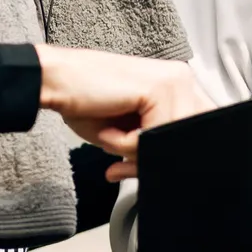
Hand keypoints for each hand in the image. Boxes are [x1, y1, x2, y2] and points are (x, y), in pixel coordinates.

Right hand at [35, 47, 210, 177]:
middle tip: (122, 164)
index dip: (166, 156)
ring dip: (133, 151)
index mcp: (179, 87)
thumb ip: (153, 149)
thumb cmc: (86, 103)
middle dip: (150, 158)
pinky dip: (123, 144)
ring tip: (110, 135)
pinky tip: (107, 127)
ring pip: (169, 141)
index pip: (196, 133)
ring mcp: (174, 81)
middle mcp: (182, 79)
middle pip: (186, 140)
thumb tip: (171, 172)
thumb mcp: (129, 136)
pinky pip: (151, 137)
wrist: (55, 81)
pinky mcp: (159, 87)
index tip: (136, 167)